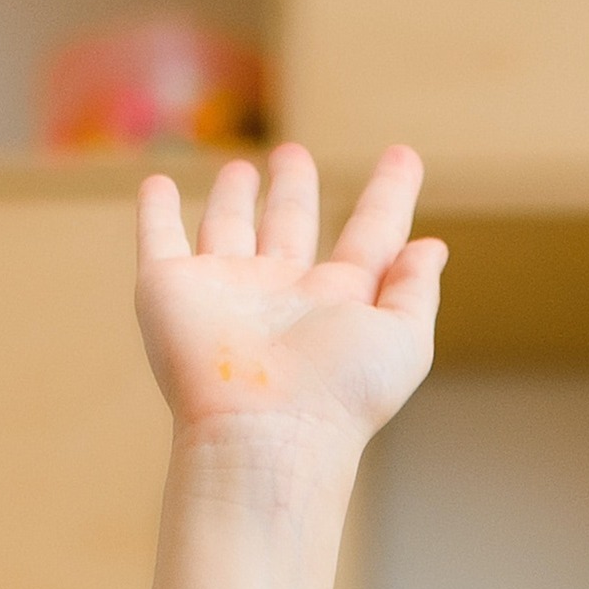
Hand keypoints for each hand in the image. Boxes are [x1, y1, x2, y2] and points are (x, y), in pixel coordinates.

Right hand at [136, 143, 442, 458]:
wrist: (264, 433)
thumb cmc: (341, 396)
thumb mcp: (403, 340)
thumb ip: (417, 291)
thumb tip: (433, 247)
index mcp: (339, 302)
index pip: (370, 236)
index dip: (389, 196)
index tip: (403, 157)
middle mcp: (282, 295)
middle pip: (290, 226)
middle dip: (294, 190)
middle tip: (295, 155)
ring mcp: (226, 291)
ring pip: (229, 228)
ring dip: (233, 198)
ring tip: (243, 168)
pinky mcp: (171, 290)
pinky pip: (159, 240)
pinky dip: (155, 213)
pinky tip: (157, 186)